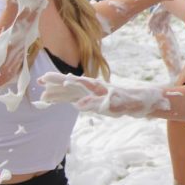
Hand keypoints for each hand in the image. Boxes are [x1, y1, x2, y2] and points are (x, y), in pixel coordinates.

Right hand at [38, 72, 168, 117]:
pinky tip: (65, 103)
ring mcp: (97, 95)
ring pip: (74, 93)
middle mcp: (95, 89)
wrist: (146, 102)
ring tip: (43, 96)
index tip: (44, 78)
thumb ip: (97, 104)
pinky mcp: (100, 102)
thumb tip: (77, 106)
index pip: (74, 81)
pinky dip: (70, 101)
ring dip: (59, 94)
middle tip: (38, 82)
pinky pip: (80, 100)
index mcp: (97, 86)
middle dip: (54, 84)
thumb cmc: (133, 102)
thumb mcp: (116, 104)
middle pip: (71, 86)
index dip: (58, 80)